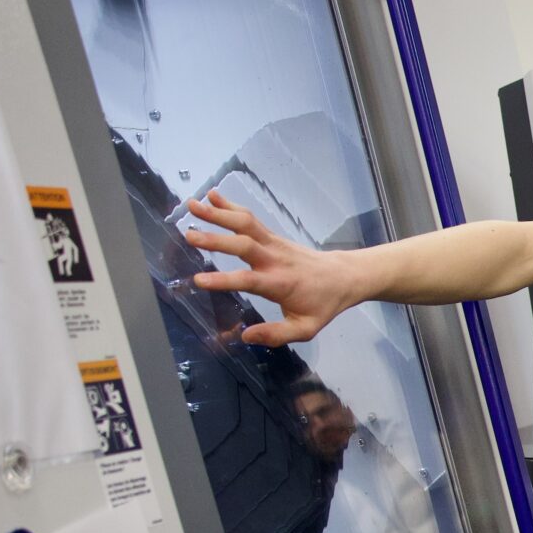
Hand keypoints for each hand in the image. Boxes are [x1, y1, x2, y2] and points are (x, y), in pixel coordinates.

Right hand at [182, 191, 361, 345]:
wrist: (344, 277)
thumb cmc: (322, 304)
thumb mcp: (306, 327)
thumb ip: (277, 334)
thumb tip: (246, 337)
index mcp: (280, 283)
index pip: (249, 280)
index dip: (224, 280)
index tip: (199, 280)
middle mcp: (274, 259)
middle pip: (244, 245)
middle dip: (216, 240)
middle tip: (189, 236)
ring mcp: (273, 244)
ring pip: (245, 224)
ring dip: (218, 214)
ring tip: (191, 205)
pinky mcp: (272, 236)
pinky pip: (250, 219)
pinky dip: (231, 206)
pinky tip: (212, 196)